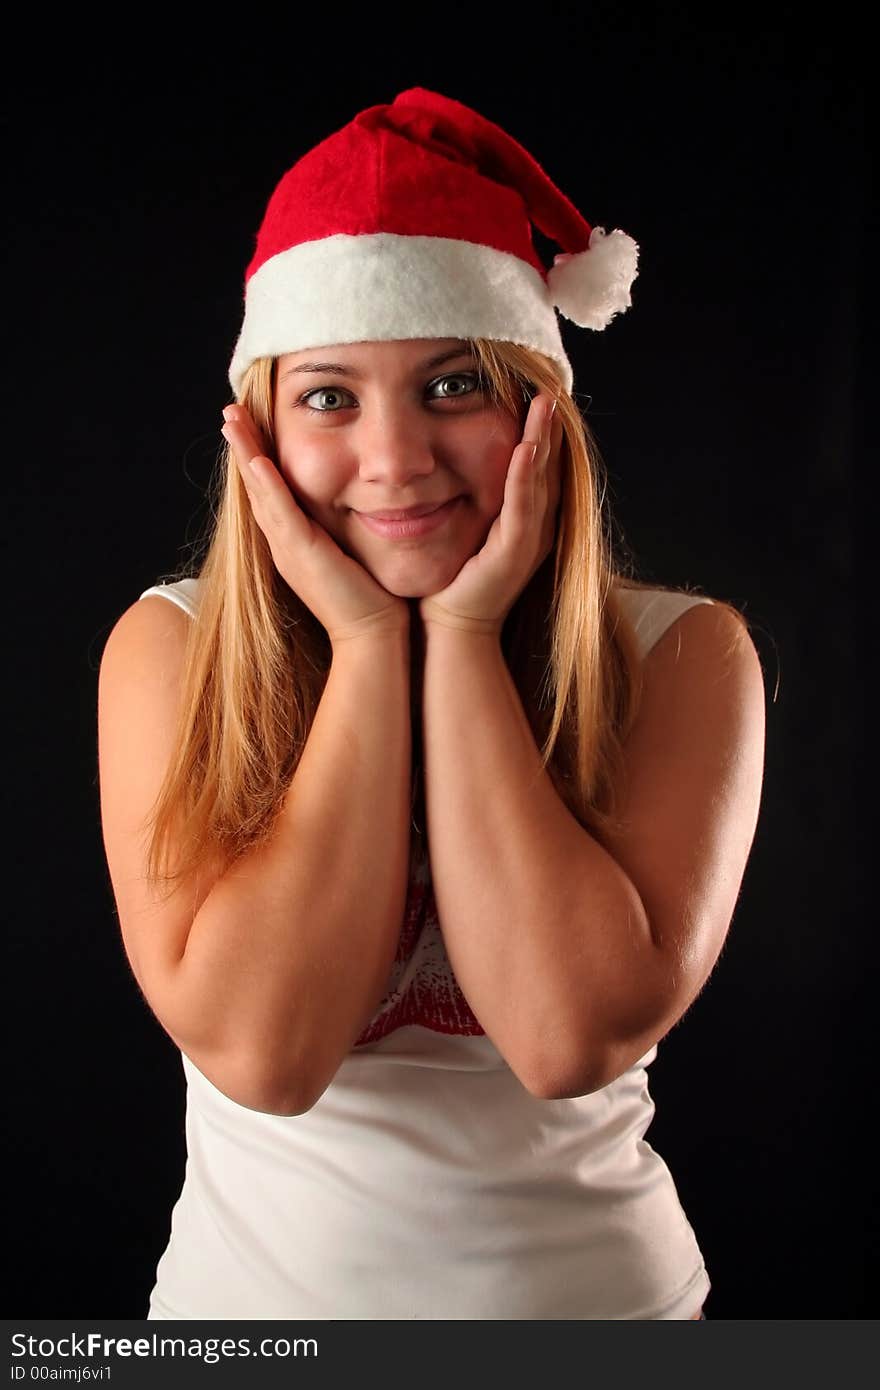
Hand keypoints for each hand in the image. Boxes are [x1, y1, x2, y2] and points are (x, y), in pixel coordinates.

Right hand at [222, 406, 409, 645]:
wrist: (373, 635)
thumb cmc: (374, 597)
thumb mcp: (355, 550)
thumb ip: (350, 526)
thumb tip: (365, 499)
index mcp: (295, 540)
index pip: (271, 489)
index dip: (259, 456)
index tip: (252, 423)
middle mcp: (284, 542)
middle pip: (256, 485)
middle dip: (243, 446)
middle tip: (230, 410)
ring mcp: (287, 548)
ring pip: (259, 492)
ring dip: (245, 454)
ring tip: (232, 419)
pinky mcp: (300, 554)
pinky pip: (278, 512)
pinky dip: (267, 484)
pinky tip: (258, 460)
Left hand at [419, 393, 562, 634]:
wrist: (451, 629)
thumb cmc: (448, 580)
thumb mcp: (462, 527)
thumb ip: (466, 496)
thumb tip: (446, 463)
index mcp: (526, 518)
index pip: (538, 462)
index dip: (542, 426)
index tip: (537, 388)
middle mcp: (537, 525)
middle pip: (549, 463)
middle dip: (551, 423)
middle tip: (551, 381)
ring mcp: (530, 539)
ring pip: (541, 478)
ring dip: (544, 437)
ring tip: (546, 399)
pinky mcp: (515, 552)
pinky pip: (523, 505)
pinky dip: (525, 474)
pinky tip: (525, 445)